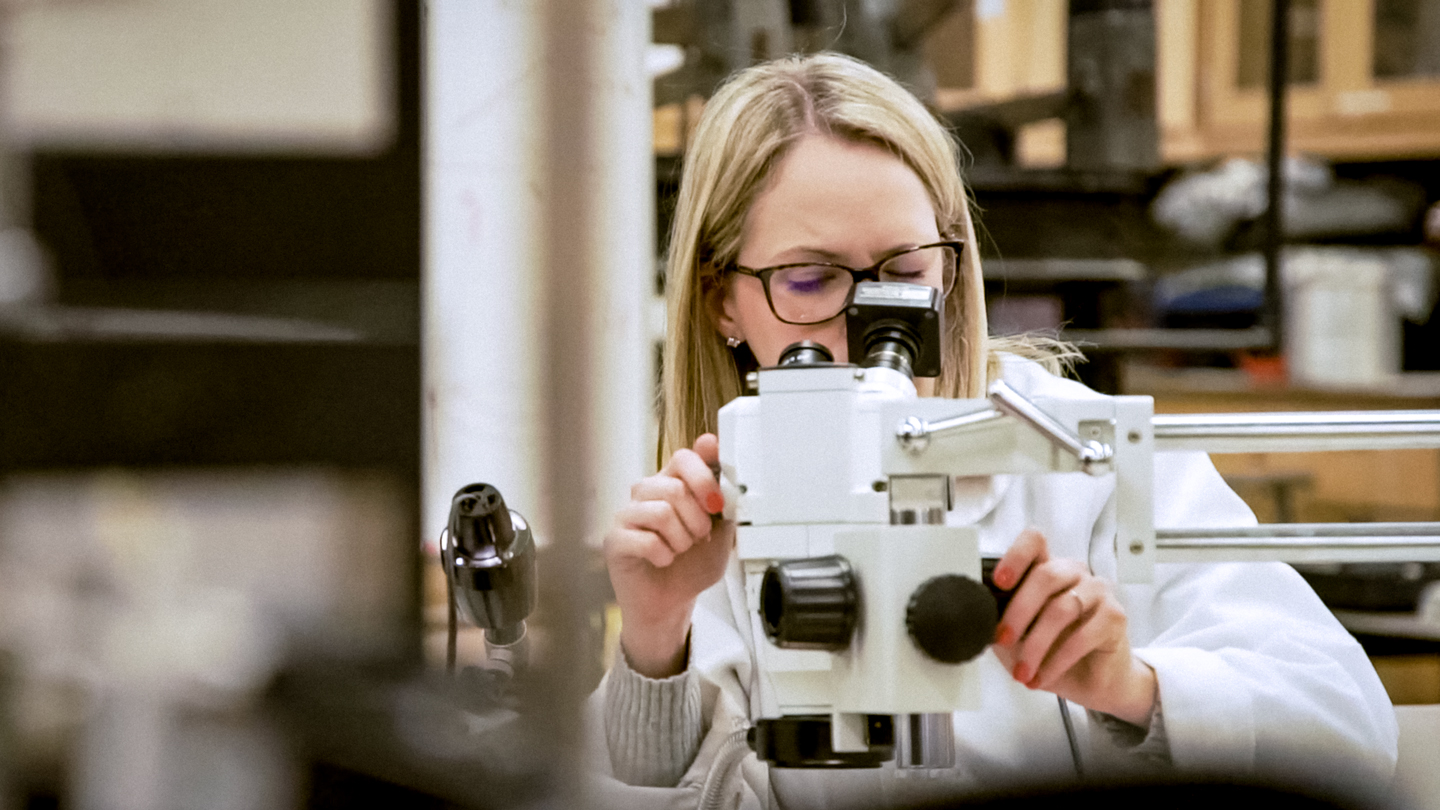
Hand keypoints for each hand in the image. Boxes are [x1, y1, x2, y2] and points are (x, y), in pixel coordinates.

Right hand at [604, 434, 732, 677]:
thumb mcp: (722, 536)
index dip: (703, 475)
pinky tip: (662, 561)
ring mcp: (627, 515)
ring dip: (681, 540)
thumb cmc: (691, 567)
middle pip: (675, 487)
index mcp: (672, 484)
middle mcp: (647, 494)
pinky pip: (646, 540)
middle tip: (698, 538)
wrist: (672, 604)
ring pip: (661, 512)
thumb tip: (728, 480)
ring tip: (679, 550)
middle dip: (697, 520)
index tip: (716, 500)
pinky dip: (663, 556)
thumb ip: (726, 507)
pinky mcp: (614, 539)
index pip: (684, 457)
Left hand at [990, 529, 1156, 726]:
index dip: (1015, 556)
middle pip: (1045, 576)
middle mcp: (1074, 573)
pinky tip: (1042, 676)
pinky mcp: (1115, 617)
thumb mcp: (1017, 634)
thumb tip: (977, 614)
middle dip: (1018, 611)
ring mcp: (1098, 591)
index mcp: (1048, 568)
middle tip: (1003, 639)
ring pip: (1062, 609)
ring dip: (1036, 645)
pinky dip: (1057, 661)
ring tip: (1022, 672)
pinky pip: (1082, 636)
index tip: (999, 582)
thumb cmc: (1052, 650)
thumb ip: (1000, 618)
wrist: (1092, 681)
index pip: (1034, 542)